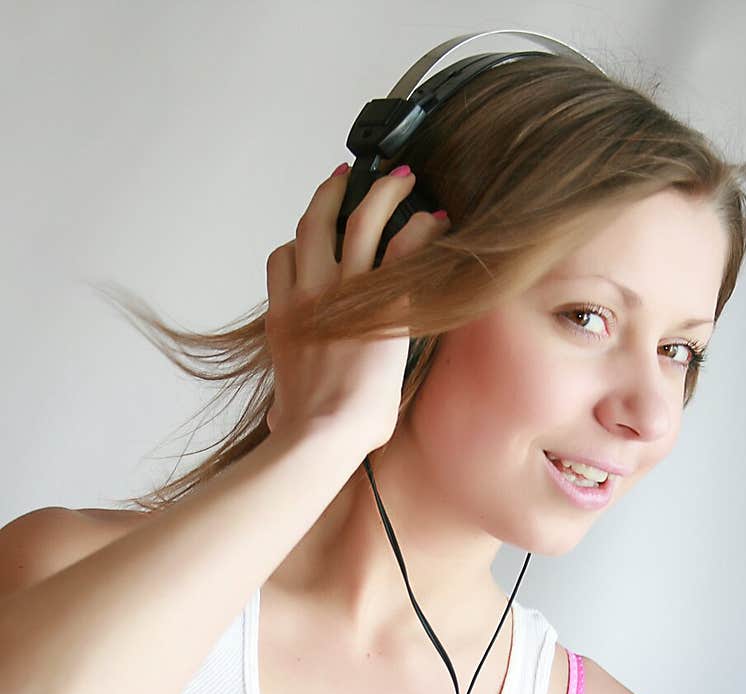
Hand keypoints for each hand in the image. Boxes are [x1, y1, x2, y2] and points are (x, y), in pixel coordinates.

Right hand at [264, 163, 450, 451]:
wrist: (321, 434)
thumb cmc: (307, 431)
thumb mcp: (284, 407)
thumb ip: (284, 401)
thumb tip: (279, 418)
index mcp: (283, 318)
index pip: (282, 259)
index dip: (299, 241)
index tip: (317, 235)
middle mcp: (308, 294)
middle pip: (314, 222)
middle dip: (331, 192)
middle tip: (348, 178)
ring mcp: (342, 292)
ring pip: (359, 219)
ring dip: (381, 191)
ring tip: (400, 178)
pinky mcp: (381, 301)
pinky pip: (402, 246)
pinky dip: (419, 226)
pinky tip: (435, 220)